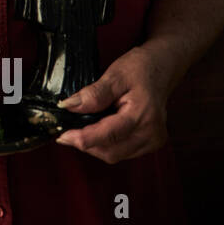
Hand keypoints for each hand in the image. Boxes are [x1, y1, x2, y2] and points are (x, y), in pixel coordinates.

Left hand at [55, 45, 172, 162]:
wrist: (162, 69)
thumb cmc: (141, 69)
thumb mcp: (115, 75)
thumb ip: (93, 94)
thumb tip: (69, 106)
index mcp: (143, 115)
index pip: (107, 136)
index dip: (81, 138)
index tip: (62, 135)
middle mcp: (151, 133)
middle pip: (110, 152)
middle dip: (86, 144)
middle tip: (67, 131)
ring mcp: (153, 141)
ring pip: (115, 155)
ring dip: (94, 146)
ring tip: (82, 128)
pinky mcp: (151, 143)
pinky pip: (122, 152)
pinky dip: (106, 144)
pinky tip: (98, 130)